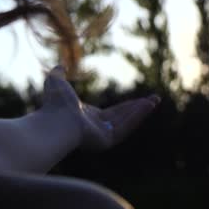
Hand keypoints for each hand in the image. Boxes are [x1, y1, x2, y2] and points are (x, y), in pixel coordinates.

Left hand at [41, 66, 160, 151]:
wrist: (54, 120)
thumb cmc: (54, 103)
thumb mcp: (57, 82)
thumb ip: (59, 74)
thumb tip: (59, 66)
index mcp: (87, 118)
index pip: (112, 113)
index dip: (127, 106)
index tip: (140, 100)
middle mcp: (96, 129)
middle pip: (123, 118)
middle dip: (139, 109)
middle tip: (154, 100)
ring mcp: (102, 137)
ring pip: (126, 122)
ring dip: (141, 112)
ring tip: (154, 101)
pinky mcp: (106, 141)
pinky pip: (124, 128)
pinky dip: (136, 117)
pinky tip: (146, 107)